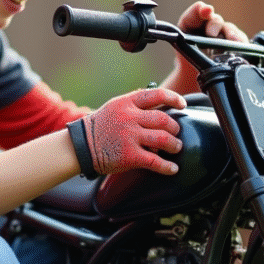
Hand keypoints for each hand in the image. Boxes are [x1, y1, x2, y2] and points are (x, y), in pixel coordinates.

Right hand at [68, 88, 186, 176]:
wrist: (81, 146)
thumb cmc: (100, 126)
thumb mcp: (114, 107)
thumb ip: (135, 103)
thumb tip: (160, 102)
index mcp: (127, 103)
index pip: (156, 95)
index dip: (174, 98)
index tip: (183, 105)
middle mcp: (129, 118)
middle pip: (164, 119)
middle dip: (174, 127)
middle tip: (176, 133)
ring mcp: (130, 137)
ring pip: (163, 139)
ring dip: (174, 145)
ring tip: (176, 148)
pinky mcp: (129, 156)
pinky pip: (155, 161)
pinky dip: (167, 166)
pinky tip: (173, 168)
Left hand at [160, 2, 248, 94]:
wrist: (195, 72)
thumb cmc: (186, 54)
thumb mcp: (179, 45)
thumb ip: (176, 35)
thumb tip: (173, 29)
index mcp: (194, 22)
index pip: (197, 12)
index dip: (200, 10)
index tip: (204, 11)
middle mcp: (211, 25)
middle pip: (215, 20)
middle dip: (214, 25)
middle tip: (212, 33)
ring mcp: (224, 34)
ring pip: (230, 30)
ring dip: (232, 35)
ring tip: (232, 41)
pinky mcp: (236, 44)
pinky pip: (241, 41)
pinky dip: (242, 43)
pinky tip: (242, 48)